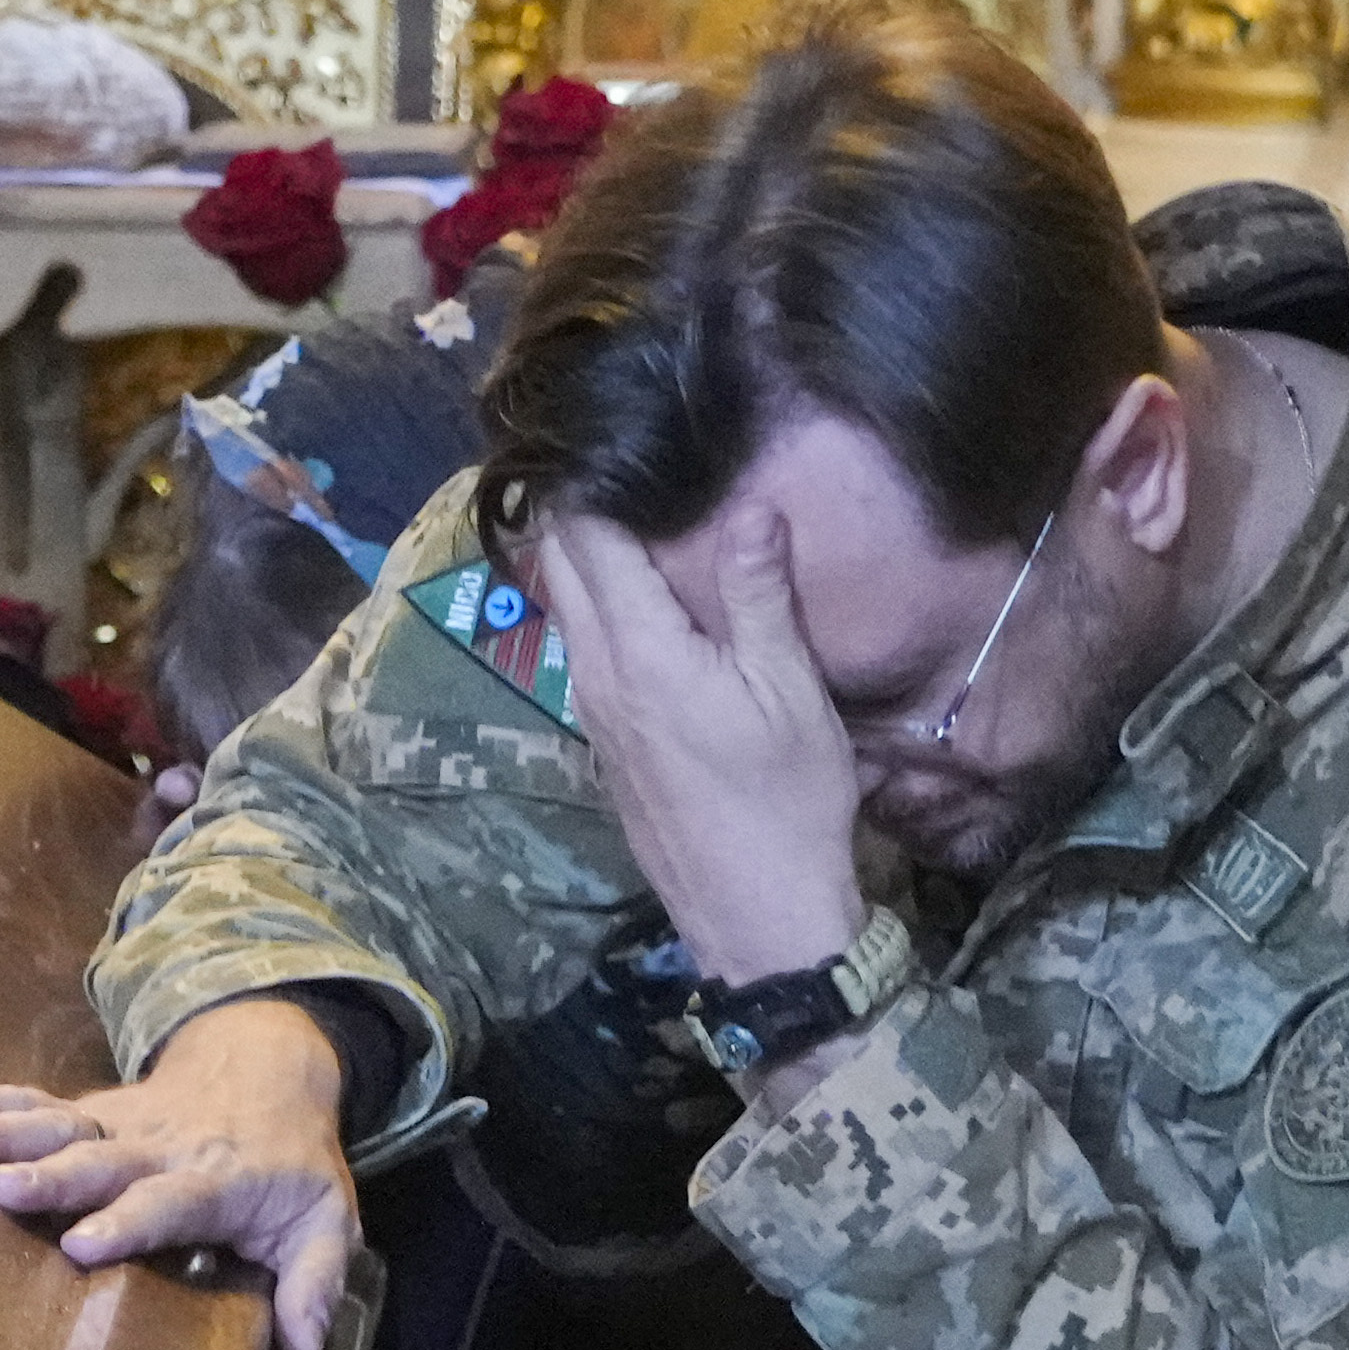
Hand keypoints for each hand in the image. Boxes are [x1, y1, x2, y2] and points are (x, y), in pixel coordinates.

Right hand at [0, 992, 365, 1349]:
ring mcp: (119, 1126)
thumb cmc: (293, 1165)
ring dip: (0, 1128)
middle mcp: (160, 1149)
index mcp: (218, 1181)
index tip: (81, 1246)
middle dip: (48, 1174)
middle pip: (99, 1160)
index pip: (170, 1202)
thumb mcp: (327, 1222)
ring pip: (58, 1125)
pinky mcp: (89, 1113)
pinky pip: (33, 1103)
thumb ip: (315, 1284)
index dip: (127, 1221)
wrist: (271, 1068)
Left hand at [519, 502, 878, 988]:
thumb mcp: (788, 690)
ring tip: (629, 508)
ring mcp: (591, 710)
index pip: (588, 538)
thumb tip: (751, 507)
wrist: (756, 917)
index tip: (619, 433)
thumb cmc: (786, 801)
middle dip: (578, 506)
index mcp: (639, 651)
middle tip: (618, 457)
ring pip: (566, 607)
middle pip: (560, 564)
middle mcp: (595, 674)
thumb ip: (758, 595)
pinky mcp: (604, 739)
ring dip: (585, 556)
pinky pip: (583, 647)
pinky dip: (597, 604)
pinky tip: (642, 592)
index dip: (596, 479)